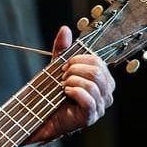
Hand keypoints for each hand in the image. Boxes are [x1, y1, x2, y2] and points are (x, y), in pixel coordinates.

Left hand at [28, 26, 114, 143]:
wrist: (40, 114)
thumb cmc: (53, 91)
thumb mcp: (57, 67)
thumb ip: (62, 49)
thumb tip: (65, 29)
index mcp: (103, 79)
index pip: (98, 61)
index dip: (78, 59)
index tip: (64, 65)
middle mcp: (107, 93)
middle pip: (97, 71)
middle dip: (75, 70)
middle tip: (62, 76)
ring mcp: (100, 106)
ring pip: (93, 84)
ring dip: (72, 81)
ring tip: (62, 86)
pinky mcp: (91, 117)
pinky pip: (89, 99)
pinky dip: (74, 91)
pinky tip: (66, 93)